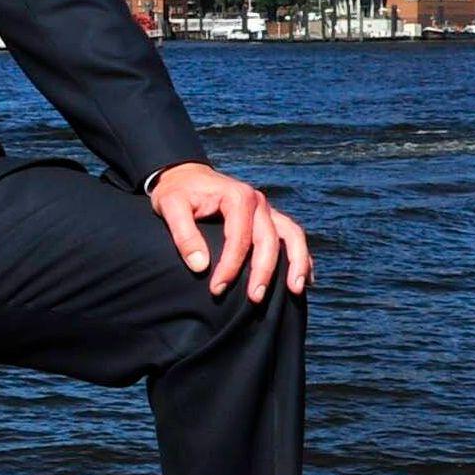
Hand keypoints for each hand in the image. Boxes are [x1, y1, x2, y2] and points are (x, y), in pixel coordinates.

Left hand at [147, 161, 310, 302]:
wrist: (185, 175)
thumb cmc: (177, 192)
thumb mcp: (170, 206)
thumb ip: (184, 235)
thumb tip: (200, 267)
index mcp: (237, 196)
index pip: (239, 238)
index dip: (230, 267)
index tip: (217, 289)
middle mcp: (257, 201)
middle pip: (268, 240)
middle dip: (263, 272)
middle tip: (254, 299)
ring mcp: (266, 209)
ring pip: (291, 235)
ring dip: (297, 263)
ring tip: (295, 290)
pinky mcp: (269, 218)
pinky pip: (291, 236)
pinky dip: (301, 256)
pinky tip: (305, 280)